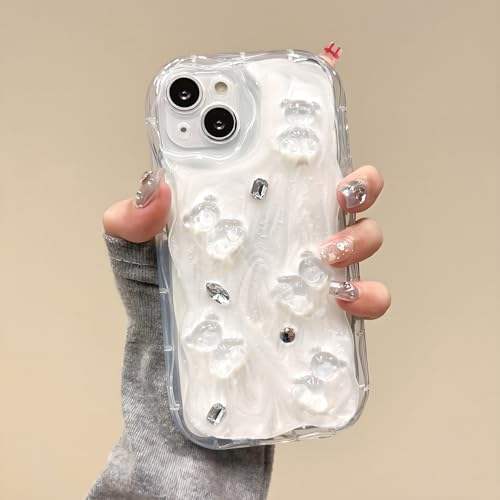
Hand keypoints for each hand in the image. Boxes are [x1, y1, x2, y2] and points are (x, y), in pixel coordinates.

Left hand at [103, 44, 389, 321]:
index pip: (290, 157)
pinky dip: (368, 296)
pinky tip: (344, 299)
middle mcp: (288, 228)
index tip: (323, 100)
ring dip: (361, 237)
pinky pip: (364, 298)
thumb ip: (133, 218)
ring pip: (364, 237)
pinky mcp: (321, 309)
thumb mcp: (136, 249)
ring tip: (330, 253)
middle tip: (339, 192)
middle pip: (346, 191)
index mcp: (253, 202)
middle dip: (359, 183)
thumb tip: (155, 187)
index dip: (312, 126)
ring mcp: (309, 267)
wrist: (169, 351)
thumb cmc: (158, 292)